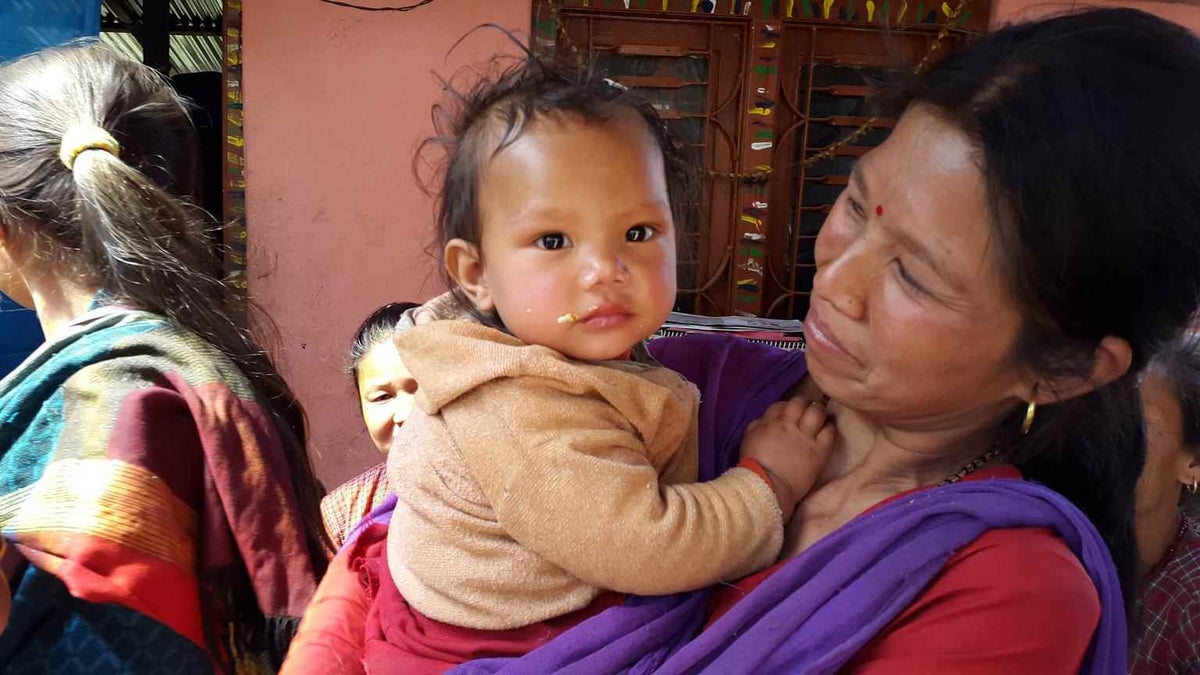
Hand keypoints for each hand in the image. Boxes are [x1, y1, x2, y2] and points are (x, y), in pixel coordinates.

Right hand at [740, 398, 836, 513]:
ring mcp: (805, 437)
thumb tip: (767, 419)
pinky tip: (826, 431)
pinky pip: (829, 431)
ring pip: (817, 412)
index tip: (789, 415)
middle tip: (806, 412)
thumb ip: (758, 425)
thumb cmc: (754, 467)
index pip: (781, 405)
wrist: (768, 488)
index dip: (786, 408)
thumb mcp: (748, 440)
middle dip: (804, 405)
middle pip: (800, 403)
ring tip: (819, 418)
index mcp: (770, 423)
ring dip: (819, 412)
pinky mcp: (819, 450)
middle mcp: (788, 425)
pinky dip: (829, 428)